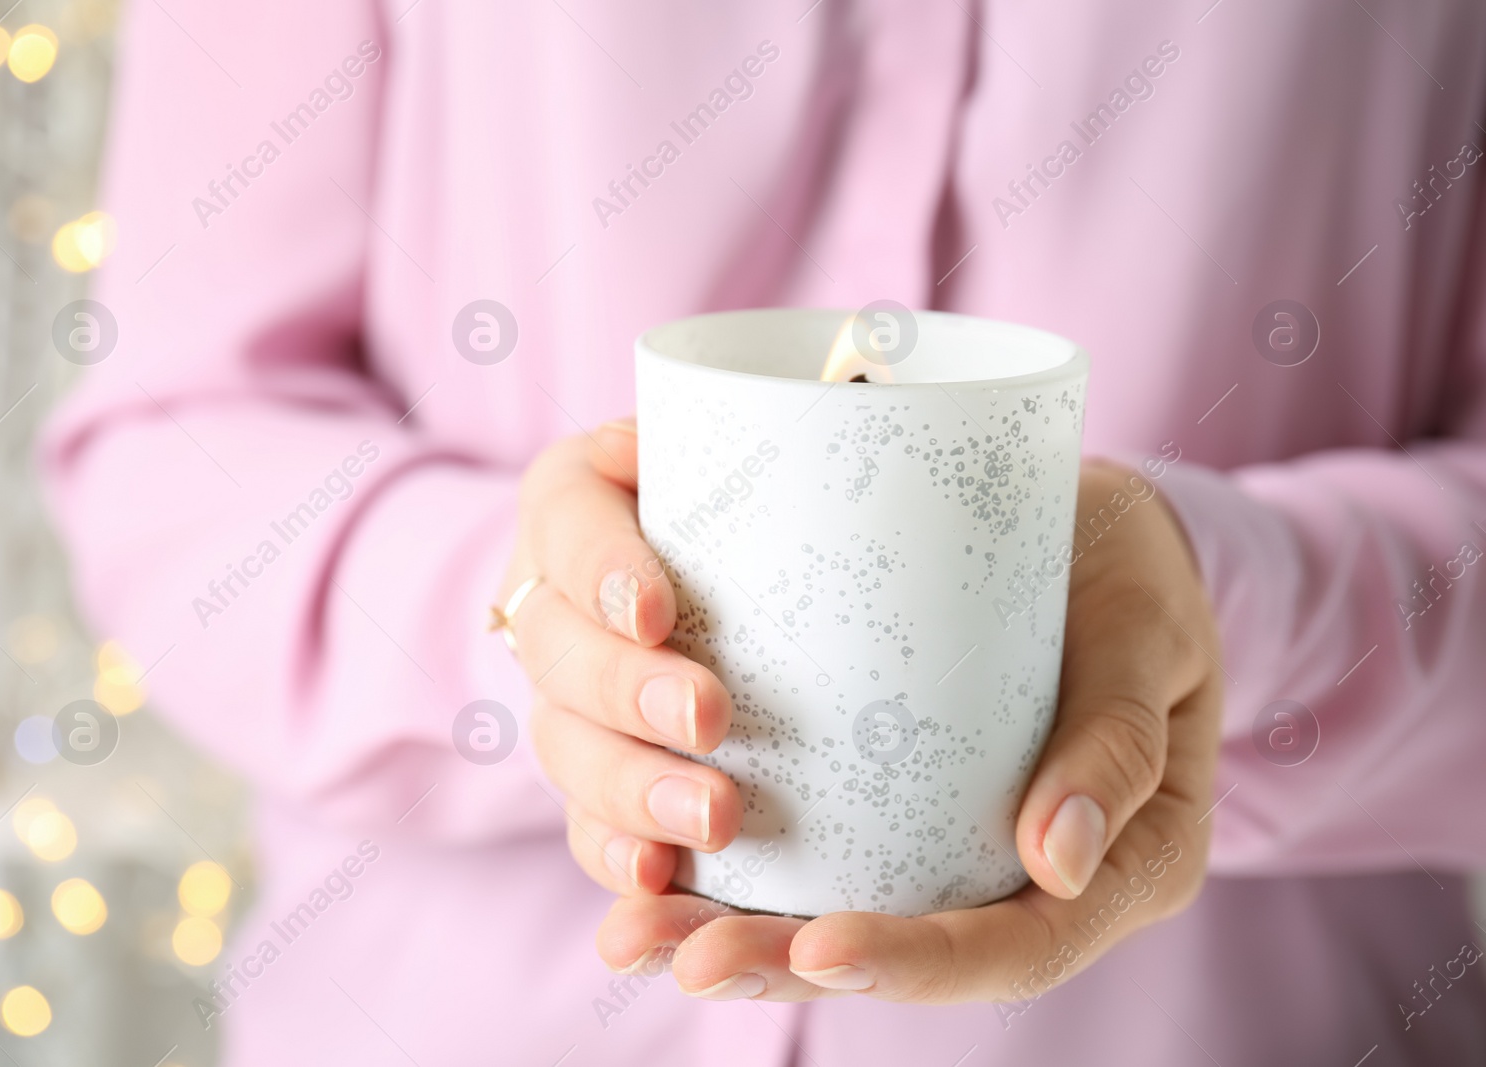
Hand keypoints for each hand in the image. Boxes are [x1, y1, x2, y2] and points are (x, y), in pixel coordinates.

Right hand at [499, 420, 739, 894]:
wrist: (696, 576)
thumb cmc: (737, 496)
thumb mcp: (732, 446)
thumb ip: (744, 434)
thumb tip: (741, 428)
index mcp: (572, 504)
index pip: (567, 523)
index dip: (600, 568)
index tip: (653, 610)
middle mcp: (549, 601)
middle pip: (558, 650)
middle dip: (627, 691)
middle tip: (708, 717)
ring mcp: (560, 697)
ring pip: (564, 746)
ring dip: (630, 787)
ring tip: (709, 818)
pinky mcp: (588, 774)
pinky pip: (581, 822)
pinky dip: (615, 854)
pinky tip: (658, 876)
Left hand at [591, 460, 1225, 1003]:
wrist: (1088, 536)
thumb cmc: (1131, 579)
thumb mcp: (1148, 634)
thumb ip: (1120, 738)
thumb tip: (1059, 859)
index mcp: (1119, 868)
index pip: (1020, 946)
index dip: (919, 962)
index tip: (817, 946)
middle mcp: (1027, 878)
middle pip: (906, 951)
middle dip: (784, 963)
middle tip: (686, 960)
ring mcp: (951, 846)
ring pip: (837, 914)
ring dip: (728, 930)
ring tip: (634, 934)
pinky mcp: (888, 803)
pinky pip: (808, 854)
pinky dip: (723, 867)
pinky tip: (641, 863)